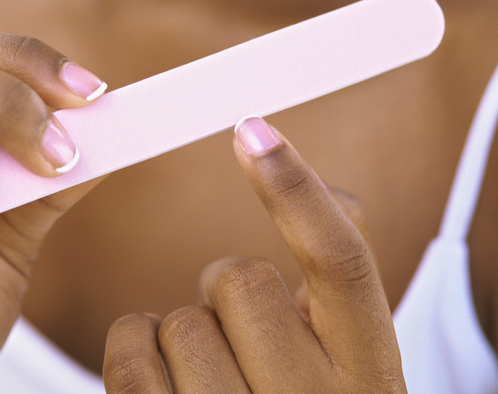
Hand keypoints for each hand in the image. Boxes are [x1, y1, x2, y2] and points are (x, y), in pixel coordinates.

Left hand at [103, 116, 404, 392]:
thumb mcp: (344, 363)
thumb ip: (338, 290)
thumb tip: (335, 193)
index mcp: (367, 374)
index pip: (341, 263)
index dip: (297, 188)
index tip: (252, 128)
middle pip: (239, 282)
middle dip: (226, 289)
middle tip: (239, 325)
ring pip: (178, 321)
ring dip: (180, 330)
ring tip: (208, 372)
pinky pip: (130, 356)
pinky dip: (135, 350)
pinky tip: (161, 378)